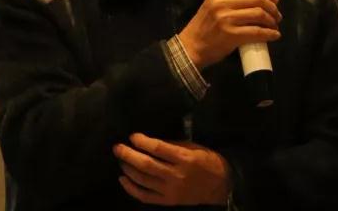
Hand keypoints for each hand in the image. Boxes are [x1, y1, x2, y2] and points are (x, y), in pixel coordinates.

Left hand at [113, 133, 229, 205]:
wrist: (220, 186)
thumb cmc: (207, 161)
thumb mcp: (193, 147)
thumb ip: (172, 145)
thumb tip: (149, 141)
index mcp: (184, 158)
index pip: (158, 148)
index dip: (142, 141)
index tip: (132, 136)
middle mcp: (176, 175)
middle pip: (146, 164)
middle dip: (128, 155)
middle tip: (117, 148)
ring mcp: (170, 190)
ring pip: (143, 180)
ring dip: (128, 169)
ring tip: (120, 160)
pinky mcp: (167, 201)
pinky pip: (144, 196)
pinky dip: (131, 188)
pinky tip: (123, 179)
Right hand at [178, 0, 281, 68]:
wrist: (192, 46)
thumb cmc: (205, 25)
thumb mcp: (214, 3)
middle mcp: (223, 2)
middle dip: (272, 6)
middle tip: (276, 14)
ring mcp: (227, 19)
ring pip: (259, 14)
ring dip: (272, 20)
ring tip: (275, 24)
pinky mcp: (232, 35)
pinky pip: (257, 32)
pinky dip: (269, 34)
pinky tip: (274, 35)